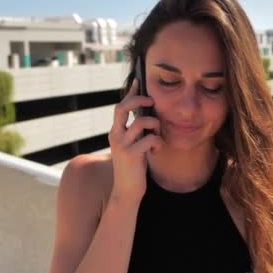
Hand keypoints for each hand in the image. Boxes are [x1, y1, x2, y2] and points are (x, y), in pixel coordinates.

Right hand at [108, 78, 164, 203]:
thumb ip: (135, 132)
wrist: (127, 191)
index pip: (120, 106)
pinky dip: (158, 142)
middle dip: (139, 100)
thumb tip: (146, 115)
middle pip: (123, 107)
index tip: (138, 81)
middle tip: (152, 102)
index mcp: (115, 132)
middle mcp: (115, 135)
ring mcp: (122, 145)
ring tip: (157, 135)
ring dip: (155, 125)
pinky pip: (150, 139)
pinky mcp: (132, 155)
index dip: (130, 93)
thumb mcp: (132, 146)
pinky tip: (156, 151)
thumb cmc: (133, 167)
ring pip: (142, 122)